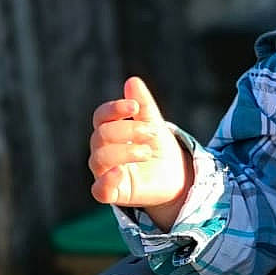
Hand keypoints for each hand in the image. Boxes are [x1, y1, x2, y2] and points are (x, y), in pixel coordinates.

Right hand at [89, 76, 190, 224]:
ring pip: (99, 159)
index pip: (101, 117)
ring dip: (125, 151)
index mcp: (109, 131)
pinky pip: (99, 190)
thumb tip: (132, 81)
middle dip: (127, 130)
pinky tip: (121, 172)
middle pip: (101, 135)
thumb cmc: (159, 148)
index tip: (135, 107)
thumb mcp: (154, 124)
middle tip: (152, 133)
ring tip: (147, 152)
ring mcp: (105, 172)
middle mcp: (102, 151)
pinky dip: (107, 181)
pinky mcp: (113, 193)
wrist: (176, 176)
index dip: (114, 109)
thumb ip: (144, 105)